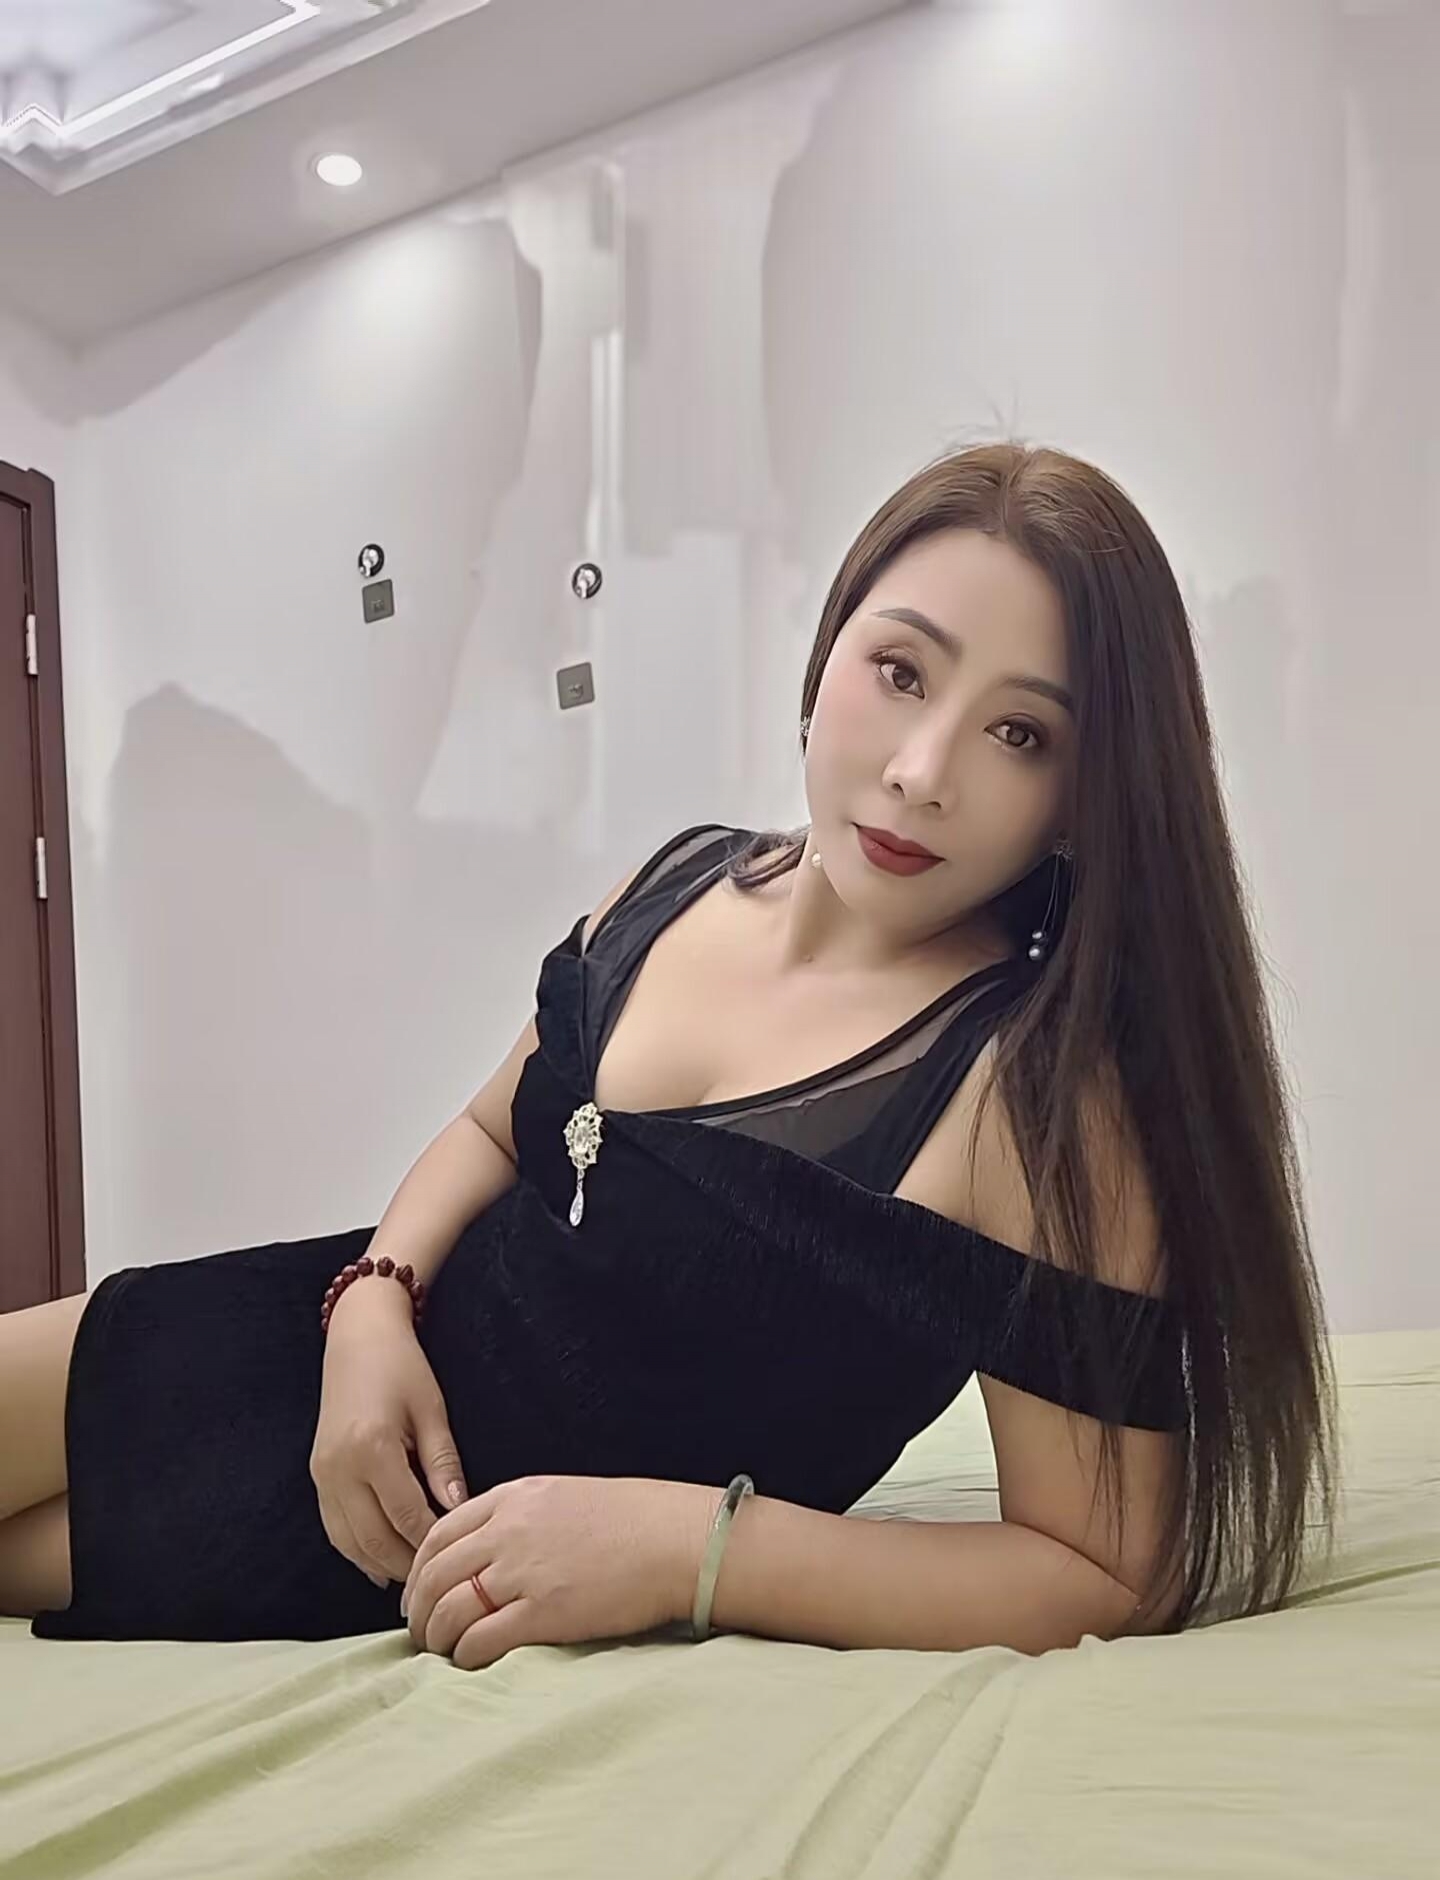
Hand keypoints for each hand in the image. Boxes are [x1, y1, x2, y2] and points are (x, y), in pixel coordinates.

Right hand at [310, 1280, 468, 1588]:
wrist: (357, 1338)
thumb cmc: (402, 1367)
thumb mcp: (432, 1409)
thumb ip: (443, 1462)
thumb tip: (459, 1509)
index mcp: (371, 1448)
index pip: (407, 1515)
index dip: (433, 1541)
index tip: (459, 1558)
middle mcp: (339, 1467)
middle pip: (375, 1538)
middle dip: (408, 1565)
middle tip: (439, 1581)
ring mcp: (322, 1474)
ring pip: (350, 1542)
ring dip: (382, 1565)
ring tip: (415, 1581)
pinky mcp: (317, 1475)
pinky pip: (335, 1528)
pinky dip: (358, 1551)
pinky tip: (382, 1563)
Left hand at [401, 1474, 719, 1670]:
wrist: (676, 1539)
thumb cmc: (632, 1519)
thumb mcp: (564, 1497)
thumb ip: (520, 1517)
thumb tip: (489, 1550)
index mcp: (513, 1498)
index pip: (439, 1533)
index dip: (418, 1570)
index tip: (417, 1594)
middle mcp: (509, 1531)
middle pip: (435, 1574)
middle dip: (419, 1609)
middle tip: (420, 1633)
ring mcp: (524, 1572)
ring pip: (450, 1609)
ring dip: (436, 1638)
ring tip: (441, 1654)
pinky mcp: (543, 1613)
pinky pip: (481, 1640)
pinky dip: (465, 1656)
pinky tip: (469, 1663)